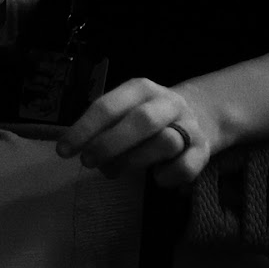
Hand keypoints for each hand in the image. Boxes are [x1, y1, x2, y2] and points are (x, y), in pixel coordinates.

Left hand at [56, 78, 222, 185]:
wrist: (201, 114)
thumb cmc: (147, 116)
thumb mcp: (124, 110)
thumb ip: (102, 126)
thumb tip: (73, 148)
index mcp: (140, 89)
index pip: (108, 106)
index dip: (84, 129)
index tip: (63, 151)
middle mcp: (167, 103)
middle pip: (141, 121)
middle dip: (110, 144)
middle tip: (88, 162)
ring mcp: (189, 125)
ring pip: (165, 143)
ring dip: (134, 161)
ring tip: (112, 171)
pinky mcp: (204, 149)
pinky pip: (186, 167)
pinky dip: (166, 176)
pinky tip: (154, 178)